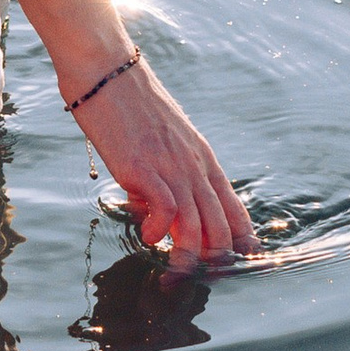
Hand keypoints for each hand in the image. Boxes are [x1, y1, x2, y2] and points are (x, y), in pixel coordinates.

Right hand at [71, 53, 255, 261]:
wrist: (106, 69)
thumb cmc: (129, 104)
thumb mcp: (162, 141)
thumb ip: (167, 175)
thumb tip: (158, 215)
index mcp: (202, 157)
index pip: (234, 207)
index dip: (242, 240)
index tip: (244, 264)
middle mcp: (193, 164)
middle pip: (220, 224)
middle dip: (217, 260)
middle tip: (204, 281)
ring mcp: (170, 166)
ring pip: (195, 225)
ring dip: (186, 258)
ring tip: (174, 275)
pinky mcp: (142, 168)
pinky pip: (164, 211)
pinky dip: (157, 232)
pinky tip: (145, 235)